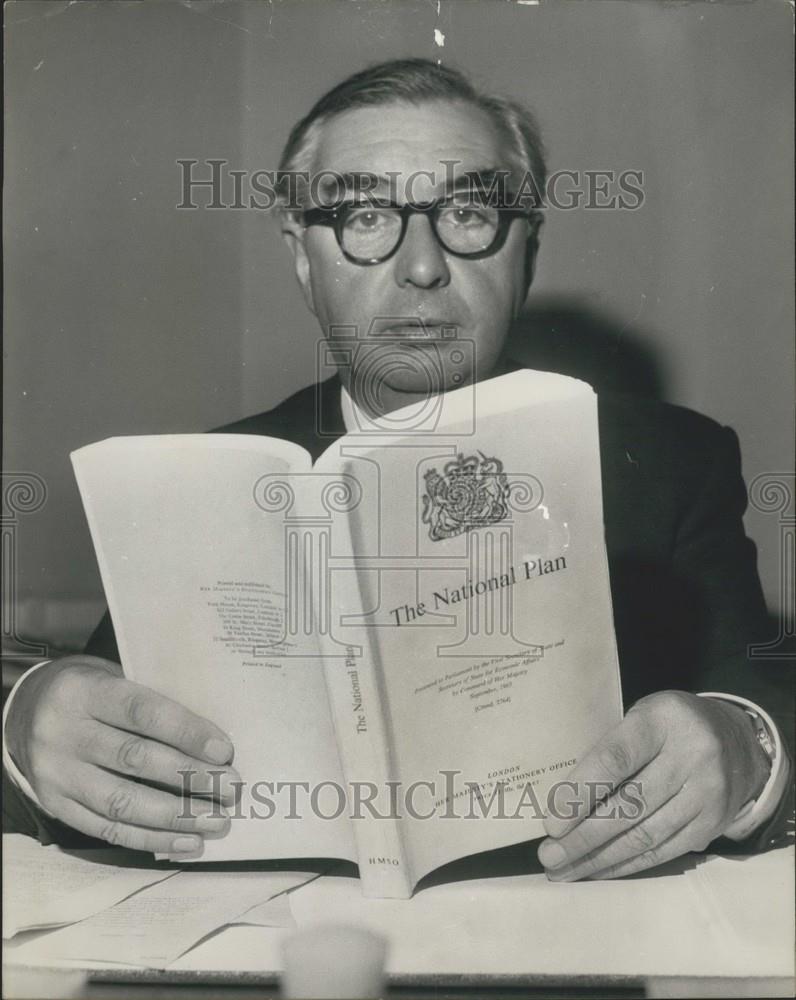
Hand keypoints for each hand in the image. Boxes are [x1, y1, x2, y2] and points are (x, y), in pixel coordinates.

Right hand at [6, 655, 239, 854]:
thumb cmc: (91, 693)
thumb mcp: (113, 679)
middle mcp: (65, 733)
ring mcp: (57, 774)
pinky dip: (151, 838)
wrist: (26, 713)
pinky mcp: (55, 806)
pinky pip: (107, 829)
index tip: (224, 751)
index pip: (142, 712)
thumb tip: (213, 744)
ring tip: (217, 820)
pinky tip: (187, 841)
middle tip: (231, 788)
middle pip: (135, 759)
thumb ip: (153, 705)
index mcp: (85, 692)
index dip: (186, 732)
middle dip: (190, 777)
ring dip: (176, 816)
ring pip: (122, 802)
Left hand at [537, 690, 769, 880]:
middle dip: (583, 836)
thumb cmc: (669, 726)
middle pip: (629, 805)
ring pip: (645, 836)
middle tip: (549, 855)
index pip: (615, 759)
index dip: (580, 792)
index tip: (551, 822)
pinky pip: (663, 851)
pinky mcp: (713, 824)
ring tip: (565, 869)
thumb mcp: (641, 716)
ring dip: (600, 858)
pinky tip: (600, 870)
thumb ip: (610, 749)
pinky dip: (627, 864)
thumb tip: (561, 801)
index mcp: (662, 719)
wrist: (738, 742)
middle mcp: (691, 755)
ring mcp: (707, 793)